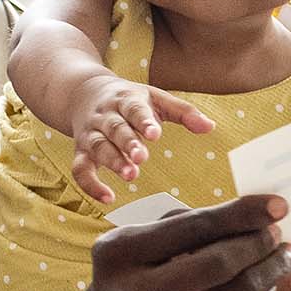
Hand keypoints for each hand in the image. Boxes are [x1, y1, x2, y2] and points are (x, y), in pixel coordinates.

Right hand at [27, 195, 290, 290]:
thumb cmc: (129, 279)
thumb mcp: (132, 244)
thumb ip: (179, 224)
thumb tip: (248, 213)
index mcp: (121, 254)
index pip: (194, 228)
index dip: (241, 214)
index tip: (278, 204)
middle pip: (220, 264)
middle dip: (259, 243)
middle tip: (279, 230)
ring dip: (272, 269)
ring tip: (286, 253)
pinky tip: (268, 281)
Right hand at [66, 75, 212, 202]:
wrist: (84, 93)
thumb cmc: (130, 100)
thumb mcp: (156, 98)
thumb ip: (184, 112)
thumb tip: (210, 127)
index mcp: (126, 100)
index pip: (135, 109)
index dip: (144, 122)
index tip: (155, 134)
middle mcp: (106, 116)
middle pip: (115, 129)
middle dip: (128, 143)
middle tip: (142, 158)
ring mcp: (91, 134)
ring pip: (98, 147)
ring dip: (113, 162)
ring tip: (131, 175)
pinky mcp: (81, 151)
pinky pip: (79, 168)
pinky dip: (90, 184)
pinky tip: (107, 198)